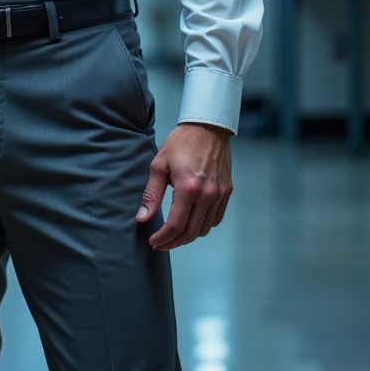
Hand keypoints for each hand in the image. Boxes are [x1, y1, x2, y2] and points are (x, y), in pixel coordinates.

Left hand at [135, 122, 232, 249]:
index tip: (153, 242)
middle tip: (161, 243)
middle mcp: (207, 195)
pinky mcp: (227, 191)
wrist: (207, 127)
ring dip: (188, 235)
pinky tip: (192, 221)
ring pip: (205, 229)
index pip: (176, 226)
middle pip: (191, 232)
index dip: (163, 238)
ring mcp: (219, 194)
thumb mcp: (159, 165)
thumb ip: (151, 194)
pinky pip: (216, 218)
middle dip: (174, 242)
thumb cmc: (181, 143)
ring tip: (174, 233)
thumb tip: (142, 218)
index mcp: (188, 188)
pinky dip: (204, 225)